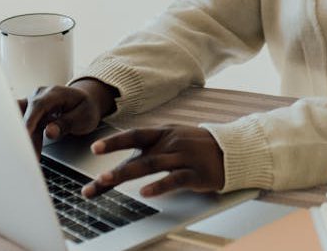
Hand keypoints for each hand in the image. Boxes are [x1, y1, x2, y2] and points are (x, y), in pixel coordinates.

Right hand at [19, 79, 116, 154]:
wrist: (85, 103)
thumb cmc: (85, 108)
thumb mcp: (83, 117)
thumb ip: (66, 124)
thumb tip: (49, 132)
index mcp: (55, 93)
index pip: (38, 105)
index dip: (30, 120)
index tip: (25, 136)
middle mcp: (40, 95)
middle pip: (24, 112)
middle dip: (24, 133)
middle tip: (28, 153)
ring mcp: (33, 103)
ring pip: (21, 121)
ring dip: (26, 138)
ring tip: (35, 155)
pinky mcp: (30, 112)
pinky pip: (24, 126)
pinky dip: (27, 138)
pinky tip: (34, 150)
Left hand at [82, 125, 224, 198]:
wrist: (232, 150)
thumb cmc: (197, 148)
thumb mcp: (173, 141)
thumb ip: (149, 151)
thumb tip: (121, 166)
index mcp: (164, 133)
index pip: (135, 135)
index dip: (114, 141)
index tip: (94, 148)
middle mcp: (171, 143)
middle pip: (139, 154)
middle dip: (115, 167)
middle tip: (96, 178)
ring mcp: (184, 157)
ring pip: (152, 165)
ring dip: (127, 173)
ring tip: (107, 181)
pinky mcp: (196, 173)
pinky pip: (175, 179)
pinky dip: (159, 186)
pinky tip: (145, 192)